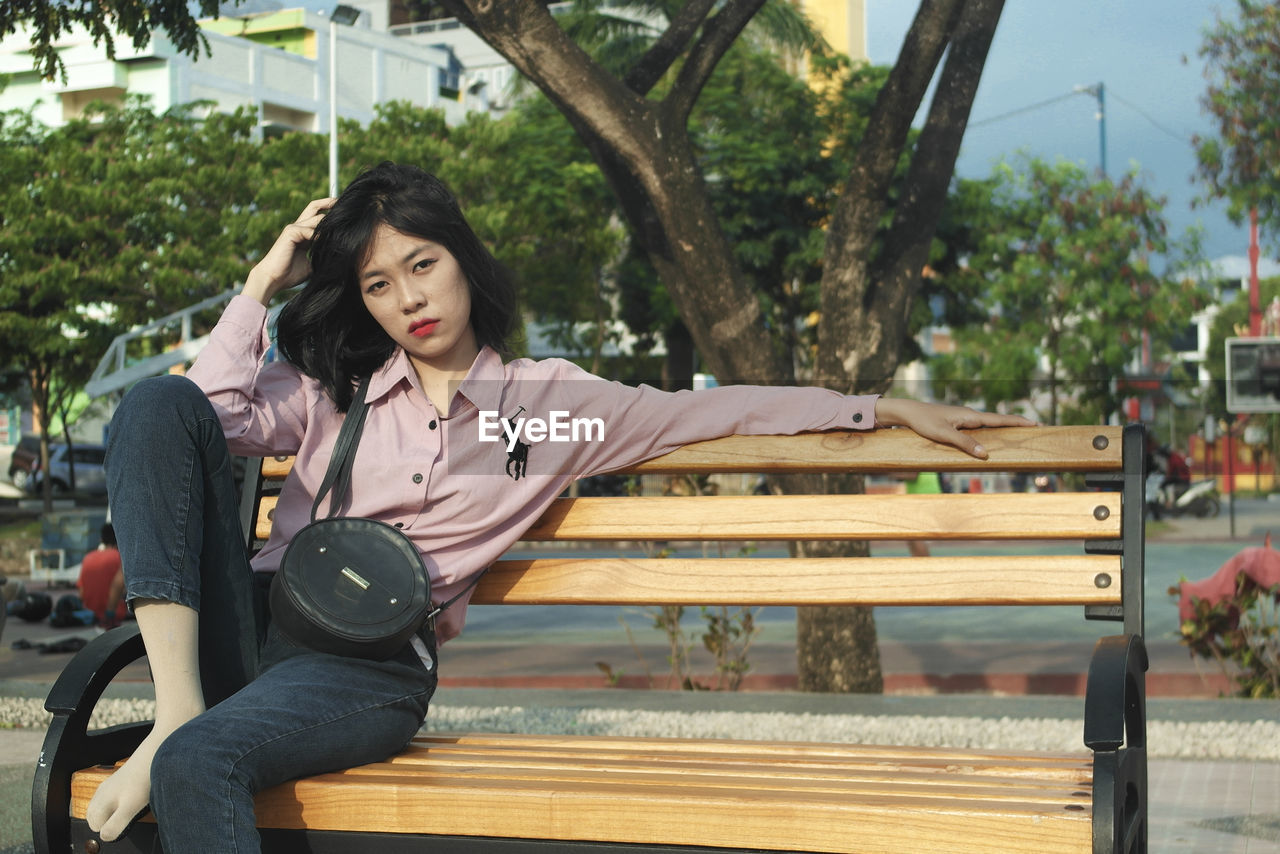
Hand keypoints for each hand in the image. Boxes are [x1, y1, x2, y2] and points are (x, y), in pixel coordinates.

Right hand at [242, 198, 335, 304]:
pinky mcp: (290, 233)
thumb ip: (321, 256)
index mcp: (304, 234)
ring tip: (343, 230)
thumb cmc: (290, 274)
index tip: (345, 212)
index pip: (318, 216)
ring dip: (329, 225)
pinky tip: (324, 244)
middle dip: (329, 203)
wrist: (274, 279)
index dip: (330, 212)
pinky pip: (309, 230)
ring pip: (317, 218)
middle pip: (314, 207)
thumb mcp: (312, 264)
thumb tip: (338, 259)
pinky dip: (318, 237)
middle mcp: (299, 228)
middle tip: (343, 204)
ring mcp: (294, 228)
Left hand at [873, 398, 1035, 458]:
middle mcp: (971, 415)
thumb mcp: (944, 435)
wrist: (909, 412)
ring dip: (1006, 427)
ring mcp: (965, 419)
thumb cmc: (924, 422)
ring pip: (990, 424)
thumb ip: (964, 444)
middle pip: (999, 420)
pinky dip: (993, 431)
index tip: (1036, 424)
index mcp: (970, 416)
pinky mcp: (959, 423)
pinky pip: (981, 428)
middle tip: (1037, 428)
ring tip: (1022, 433)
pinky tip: (995, 437)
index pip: (1000, 419)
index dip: (1019, 422)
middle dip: (1018, 424)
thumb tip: (986, 454)